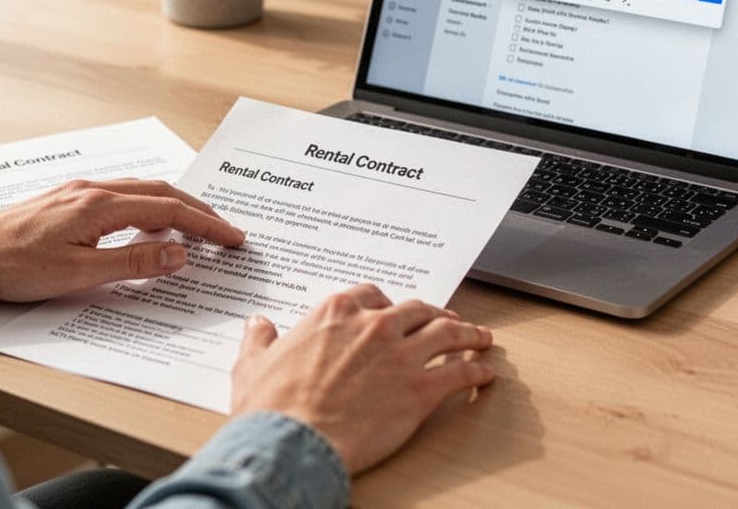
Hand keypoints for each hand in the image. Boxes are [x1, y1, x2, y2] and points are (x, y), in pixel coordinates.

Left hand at [0, 179, 244, 302]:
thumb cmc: (14, 267)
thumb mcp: (80, 275)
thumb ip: (133, 264)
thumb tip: (178, 255)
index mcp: (101, 206)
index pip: (169, 210)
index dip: (205, 224)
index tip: (232, 237)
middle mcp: (93, 190)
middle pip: (161, 192)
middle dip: (199, 210)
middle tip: (226, 231)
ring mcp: (79, 192)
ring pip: (141, 191)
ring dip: (174, 206)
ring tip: (196, 227)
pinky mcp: (67, 200)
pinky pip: (121, 196)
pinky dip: (148, 207)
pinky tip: (147, 224)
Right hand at [230, 283, 494, 473]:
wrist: (292, 442)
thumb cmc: (271, 409)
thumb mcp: (252, 364)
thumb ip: (259, 340)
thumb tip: (257, 325)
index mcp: (335, 312)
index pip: (372, 294)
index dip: (386, 304)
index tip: (393, 311)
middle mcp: (373, 325)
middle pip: (416, 310)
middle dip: (434, 314)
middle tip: (447, 320)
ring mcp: (400, 355)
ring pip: (447, 333)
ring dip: (468, 334)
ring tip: (480, 338)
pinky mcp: (419, 389)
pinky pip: (460, 373)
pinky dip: (477, 370)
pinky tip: (485, 373)